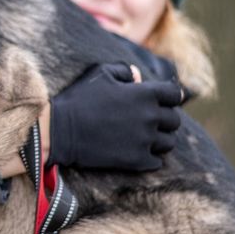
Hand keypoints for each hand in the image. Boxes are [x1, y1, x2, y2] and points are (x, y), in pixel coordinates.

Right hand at [48, 63, 182, 170]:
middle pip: (174, 120)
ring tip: (146, 137)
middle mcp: (149, 116)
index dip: (170, 96)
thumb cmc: (79, 99)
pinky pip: (157, 162)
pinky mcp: (136, 160)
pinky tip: (138, 152)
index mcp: (144, 94)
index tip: (165, 100)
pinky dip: (151, 158)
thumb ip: (125, 71)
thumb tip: (138, 76)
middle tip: (150, 120)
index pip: (175, 94)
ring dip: (160, 139)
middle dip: (165, 118)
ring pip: (169, 142)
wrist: (60, 131)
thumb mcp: (100, 74)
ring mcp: (144, 140)